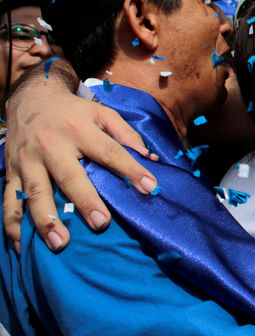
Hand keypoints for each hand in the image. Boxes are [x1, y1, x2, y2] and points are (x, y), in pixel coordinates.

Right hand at [3, 62, 158, 252]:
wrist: (30, 98)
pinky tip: (22, 245)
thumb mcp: (102, 113)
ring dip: (46, 220)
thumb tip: (151, 158)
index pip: (109, 151)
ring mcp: (29, 160)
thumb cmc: (73, 112)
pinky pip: (9, 200)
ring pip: (35, 192)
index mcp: (80, 130)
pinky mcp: (12, 171)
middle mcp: (52, 145)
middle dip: (85, 201)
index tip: (150, 187)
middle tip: (101, 224)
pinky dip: (12, 225)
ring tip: (60, 243)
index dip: (130, 169)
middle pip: (69, 176)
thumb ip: (126, 134)